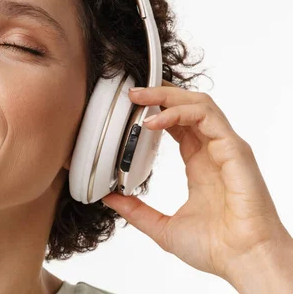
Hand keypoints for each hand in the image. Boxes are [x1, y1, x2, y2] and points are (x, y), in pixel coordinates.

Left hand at [102, 80, 292, 290]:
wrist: (245, 262)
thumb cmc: (218, 247)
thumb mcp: (162, 227)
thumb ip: (136, 210)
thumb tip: (109, 198)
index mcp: (199, 164)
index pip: (178, 123)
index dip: (156, 110)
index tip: (131, 106)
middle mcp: (213, 151)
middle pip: (188, 106)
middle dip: (159, 94)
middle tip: (131, 92)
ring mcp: (225, 148)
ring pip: (199, 104)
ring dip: (168, 96)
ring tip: (140, 98)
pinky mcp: (234, 150)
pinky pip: (207, 117)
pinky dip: (179, 113)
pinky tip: (154, 122)